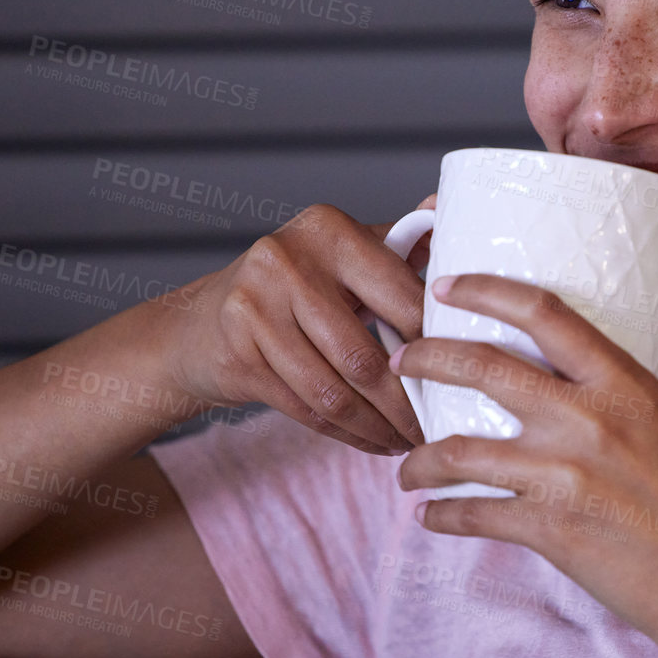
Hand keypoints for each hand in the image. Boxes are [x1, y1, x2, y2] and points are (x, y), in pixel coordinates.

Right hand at [154, 195, 436, 454]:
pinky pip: (306, 409)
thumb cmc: (293, 287)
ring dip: (377, 427)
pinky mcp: (238, 355)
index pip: (401, 297)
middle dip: (407, 403)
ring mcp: (255, 308)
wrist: (201, 323)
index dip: (434, 346)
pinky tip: (370, 440)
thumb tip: (451, 216)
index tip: (456, 376)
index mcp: (329, 229)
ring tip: (405, 441)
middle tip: (433, 427)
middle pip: (366, 355)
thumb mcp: (342, 253)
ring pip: (336, 391)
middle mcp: (288, 261)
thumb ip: (397, 243)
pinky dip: (346, 433)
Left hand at [391, 273, 657, 657]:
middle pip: (482, 366)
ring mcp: (564, 474)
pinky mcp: (549, 529)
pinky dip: (442, 516)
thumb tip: (576, 390)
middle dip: (427, 359)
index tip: (448, 286)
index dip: (486, 290)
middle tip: (402, 362)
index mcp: (624, 383)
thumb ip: (617, 401)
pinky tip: (432, 518)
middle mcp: (589, 418)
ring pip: (458, 449)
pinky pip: (471, 513)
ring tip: (408, 468)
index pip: (543, 311)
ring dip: (420, 459)